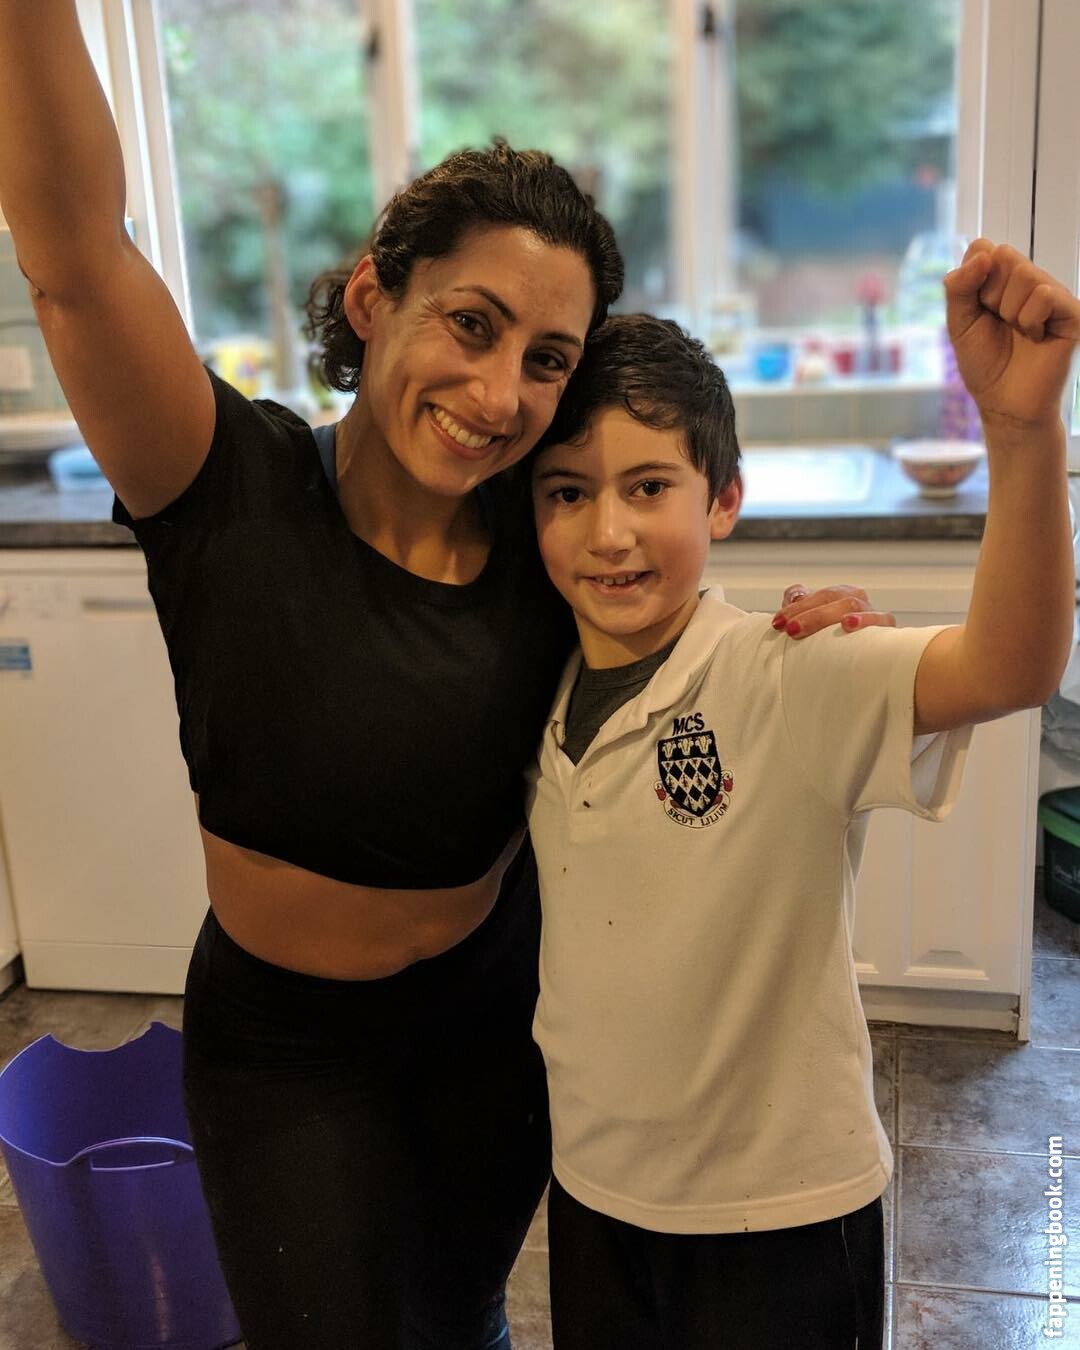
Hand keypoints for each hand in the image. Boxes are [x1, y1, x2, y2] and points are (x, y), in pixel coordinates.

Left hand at [771, 583, 897, 638]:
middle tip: (790, 629)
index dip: (795, 607)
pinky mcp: (887, 630)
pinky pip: (880, 620)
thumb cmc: (830, 645)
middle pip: (832, 597)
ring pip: (851, 605)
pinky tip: (848, 624)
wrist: (861, 674)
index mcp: (839, 596)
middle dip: (807, 613)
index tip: (777, 624)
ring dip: (825, 616)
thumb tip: (794, 595)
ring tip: (809, 626)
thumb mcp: (811, 624)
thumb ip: (799, 605)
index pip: (815, 596)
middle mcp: (857, 600)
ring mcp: (873, 613)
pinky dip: (864, 620)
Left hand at [944, 240, 1079, 429]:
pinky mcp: (1071, 311)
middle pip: (1004, 255)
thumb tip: (983, 254)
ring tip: (1018, 332)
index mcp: (1002, 279)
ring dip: (1010, 311)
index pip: (983, 247)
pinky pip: (1045, 294)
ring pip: (1025, 274)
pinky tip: (1036, 337)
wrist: (1005, 403)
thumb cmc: (984, 364)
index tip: (978, 309)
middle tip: (999, 322)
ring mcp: (1052, 293)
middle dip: (990, 295)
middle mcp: (1030, 280)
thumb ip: (958, 287)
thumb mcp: (959, 324)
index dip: (973, 278)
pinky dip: (1030, 319)